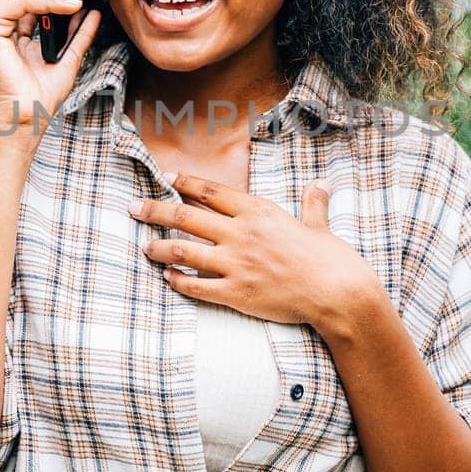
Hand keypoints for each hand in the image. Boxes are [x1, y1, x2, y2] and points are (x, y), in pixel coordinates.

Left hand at [128, 171, 379, 327]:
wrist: (337, 292)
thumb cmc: (330, 258)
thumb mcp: (318, 224)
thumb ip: (313, 203)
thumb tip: (321, 185)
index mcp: (258, 212)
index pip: (212, 191)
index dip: (185, 183)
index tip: (166, 178)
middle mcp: (241, 234)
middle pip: (186, 216)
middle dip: (155, 210)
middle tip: (133, 208)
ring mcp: (236, 264)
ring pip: (184, 250)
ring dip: (160, 247)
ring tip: (144, 246)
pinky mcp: (237, 293)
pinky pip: (197, 286)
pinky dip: (178, 280)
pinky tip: (167, 277)